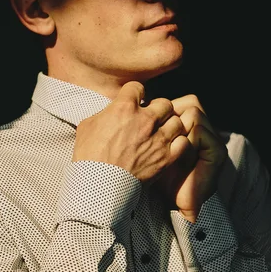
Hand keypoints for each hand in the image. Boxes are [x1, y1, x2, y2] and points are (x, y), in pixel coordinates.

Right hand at [72, 81, 190, 181]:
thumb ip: (103, 113)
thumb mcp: (87, 126)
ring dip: (171, 125)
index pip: (138, 87)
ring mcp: (158, 139)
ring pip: (177, 121)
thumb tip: (109, 111)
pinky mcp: (166, 157)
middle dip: (158, 109)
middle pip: (164, 103)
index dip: (136, 94)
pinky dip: (179, 143)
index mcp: (124, 108)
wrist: (99, 184)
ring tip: (164, 132)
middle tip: (153, 119)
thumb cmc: (89, 157)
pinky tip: (171, 146)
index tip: (136, 101)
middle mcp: (145, 120)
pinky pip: (183, 142)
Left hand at [156, 94, 227, 221]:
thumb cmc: (162, 178)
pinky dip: (184, 140)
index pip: (183, 102)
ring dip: (177, 129)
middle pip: (191, 103)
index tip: (150, 126)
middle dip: (172, 117)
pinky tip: (177, 155)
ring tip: (169, 149)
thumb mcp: (155, 147)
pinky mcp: (217, 150)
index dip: (166, 110)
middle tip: (159, 138)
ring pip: (193, 113)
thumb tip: (136, 103)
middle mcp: (207, 130)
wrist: (177, 204)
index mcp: (193, 127)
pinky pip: (199, 130)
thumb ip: (153, 126)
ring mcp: (214, 139)